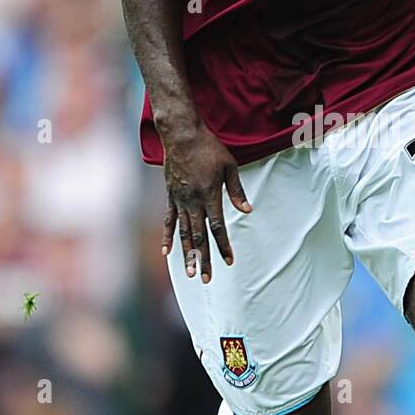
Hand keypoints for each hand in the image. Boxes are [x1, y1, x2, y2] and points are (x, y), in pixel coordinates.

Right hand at [159, 124, 251, 279]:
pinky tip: (166, 253)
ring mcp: (180, 200)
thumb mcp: (229, 166)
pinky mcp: (170, 196)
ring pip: (184, 233)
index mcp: (210, 195)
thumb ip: (237, 191)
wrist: (181, 134)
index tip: (230, 261)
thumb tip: (248, 211)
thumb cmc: (209, 148)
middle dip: (204, 259)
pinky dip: (168, 237)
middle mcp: (193, 202)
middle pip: (199, 236)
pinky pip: (168, 221)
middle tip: (207, 279)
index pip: (218, 227)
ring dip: (187, 254)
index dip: (224, 246)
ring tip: (190, 273)